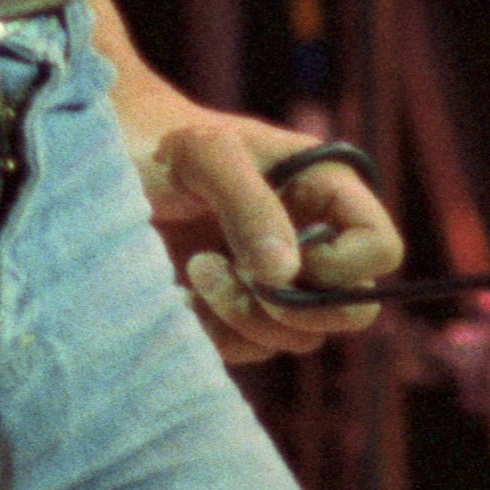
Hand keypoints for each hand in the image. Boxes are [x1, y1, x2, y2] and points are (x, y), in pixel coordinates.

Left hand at [132, 107, 402, 361]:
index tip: (284, 254)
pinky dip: (216, 331)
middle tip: (239, 276)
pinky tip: (181, 292)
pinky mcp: (237, 310)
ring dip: (247, 317)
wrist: (109, 163)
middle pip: (352, 310)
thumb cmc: (162, 142)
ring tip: (195, 269)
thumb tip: (286, 275)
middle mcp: (313, 240)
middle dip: (295, 308)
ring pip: (301, 338)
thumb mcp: (203, 154)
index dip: (343, 268)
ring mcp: (278, 281)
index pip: (380, 251)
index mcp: (326, 193)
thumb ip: (249, 205)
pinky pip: (251, 348)